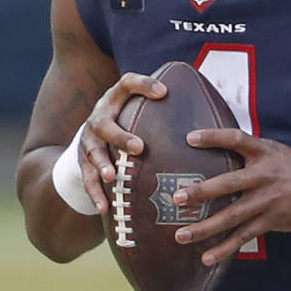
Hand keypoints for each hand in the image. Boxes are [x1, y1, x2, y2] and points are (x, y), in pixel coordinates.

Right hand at [78, 72, 166, 213]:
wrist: (92, 135)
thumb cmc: (127, 120)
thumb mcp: (138, 107)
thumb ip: (162, 107)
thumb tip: (207, 111)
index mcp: (115, 100)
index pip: (127, 83)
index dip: (144, 85)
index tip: (164, 92)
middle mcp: (99, 117)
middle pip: (105, 124)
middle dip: (121, 137)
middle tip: (139, 148)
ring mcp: (88, 140)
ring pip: (92, 152)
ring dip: (102, 165)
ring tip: (112, 177)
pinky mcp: (83, 162)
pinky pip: (87, 179)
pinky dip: (95, 193)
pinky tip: (105, 207)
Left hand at [170, 129, 290, 265]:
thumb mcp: (274, 150)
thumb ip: (249, 151)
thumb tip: (216, 148)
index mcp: (263, 153)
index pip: (236, 139)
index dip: (213, 137)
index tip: (190, 138)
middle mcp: (263, 176)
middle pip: (228, 183)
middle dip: (201, 192)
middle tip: (177, 198)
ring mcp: (267, 201)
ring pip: (232, 216)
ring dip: (205, 227)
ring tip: (181, 235)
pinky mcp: (271, 220)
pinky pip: (244, 236)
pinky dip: (225, 248)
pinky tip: (207, 257)